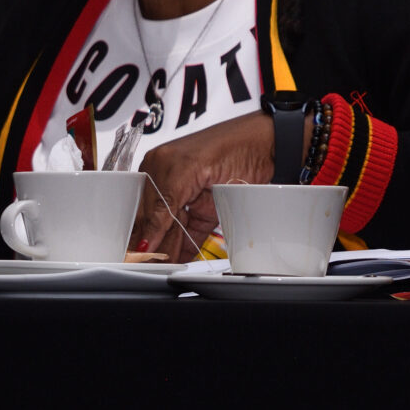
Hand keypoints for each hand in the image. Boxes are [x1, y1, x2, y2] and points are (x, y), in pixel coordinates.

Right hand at [130, 111, 274, 260]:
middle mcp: (173, 181)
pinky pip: (192, 233)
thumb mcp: (189, 170)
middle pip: (157, 221)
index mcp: (160, 165)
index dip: (141, 233)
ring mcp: (192, 197)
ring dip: (169, 249)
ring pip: (173, 230)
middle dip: (154, 244)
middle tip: (149, 265)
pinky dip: (186, 248)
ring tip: (162, 267)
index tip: (139, 255)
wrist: (270, 145)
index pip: (145, 208)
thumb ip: (165, 203)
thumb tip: (146, 235)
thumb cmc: (233, 143)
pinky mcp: (208, 209)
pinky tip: (179, 260)